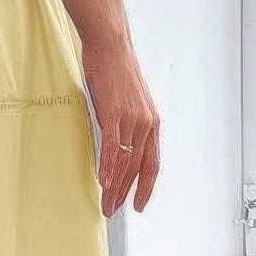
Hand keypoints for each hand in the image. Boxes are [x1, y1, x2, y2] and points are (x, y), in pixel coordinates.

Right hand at [81, 36, 160, 216]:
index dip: (146, 186)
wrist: (110, 45)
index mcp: (151, 122)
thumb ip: (125, 122)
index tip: (139, 204)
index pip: (151, 162)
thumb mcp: (126, 101)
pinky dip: (108, 167)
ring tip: (106, 204)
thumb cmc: (115, 69)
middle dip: (125, 193)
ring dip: (114, 187)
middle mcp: (146, 123)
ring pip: (124, 162)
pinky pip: (112, 147)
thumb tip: (115, 141)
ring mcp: (132, 119)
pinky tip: (103, 182)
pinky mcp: (115, 114)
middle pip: (137, 167)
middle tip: (113, 210)